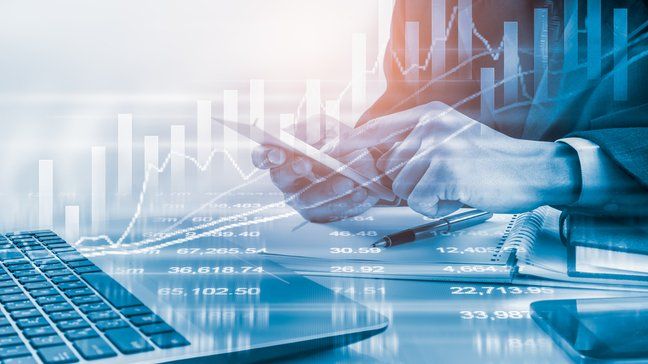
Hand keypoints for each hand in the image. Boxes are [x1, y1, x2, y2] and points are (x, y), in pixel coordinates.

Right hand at [252, 115, 379, 222]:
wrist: (366, 164)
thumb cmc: (339, 142)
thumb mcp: (329, 127)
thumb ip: (314, 128)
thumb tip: (303, 137)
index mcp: (283, 155)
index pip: (262, 156)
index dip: (264, 156)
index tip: (277, 153)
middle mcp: (287, 179)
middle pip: (280, 178)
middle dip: (292, 170)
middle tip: (305, 163)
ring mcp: (302, 199)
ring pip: (307, 198)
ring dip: (327, 189)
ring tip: (347, 181)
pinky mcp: (320, 214)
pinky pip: (330, 211)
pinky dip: (347, 201)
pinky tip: (360, 192)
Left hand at [331, 101, 580, 217]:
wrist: (533, 169)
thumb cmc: (493, 159)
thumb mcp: (453, 136)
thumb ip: (419, 143)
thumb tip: (381, 165)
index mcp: (430, 115)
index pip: (378, 127)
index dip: (355, 143)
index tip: (338, 153)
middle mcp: (431, 127)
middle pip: (387, 165)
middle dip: (406, 182)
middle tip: (437, 182)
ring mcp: (438, 148)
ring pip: (400, 186)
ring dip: (424, 196)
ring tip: (453, 187)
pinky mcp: (446, 172)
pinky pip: (418, 201)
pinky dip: (436, 207)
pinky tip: (457, 196)